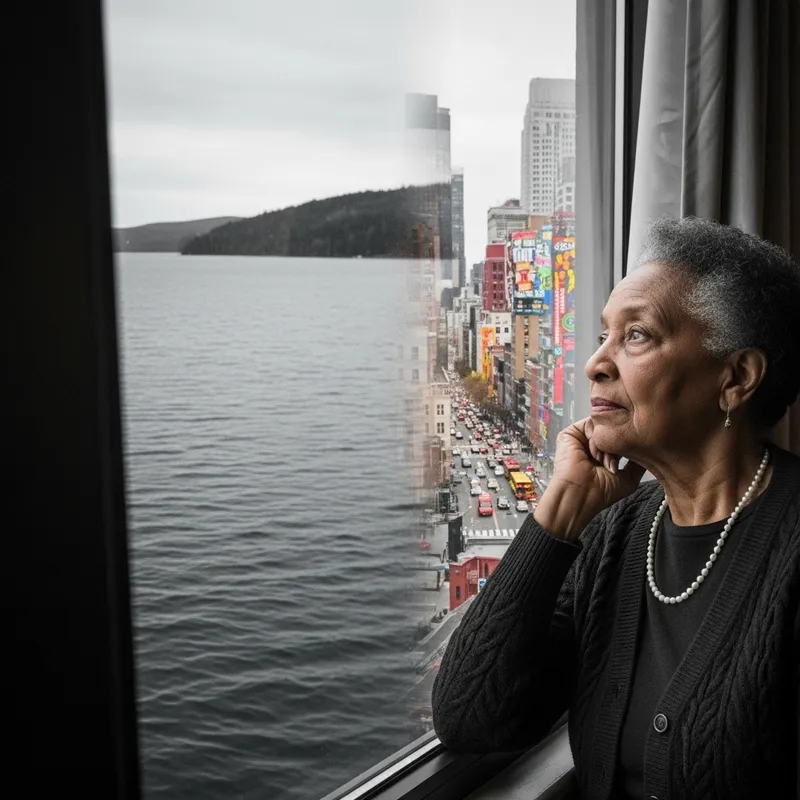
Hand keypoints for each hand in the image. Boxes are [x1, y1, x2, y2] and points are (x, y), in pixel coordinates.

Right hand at [534, 418, 644, 541]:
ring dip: (606, 444)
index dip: (630, 443)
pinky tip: (594, 455)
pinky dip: (596, 437)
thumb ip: (640, 463)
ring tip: (602, 463)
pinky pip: (589, 424)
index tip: (633, 455)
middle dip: (618, 444)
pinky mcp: (570, 434)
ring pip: (603, 427)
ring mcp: (582, 438)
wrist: (579, 496)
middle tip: (613, 465)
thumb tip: (652, 449)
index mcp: (605, 455)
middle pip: (613, 430)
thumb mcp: (629, 479)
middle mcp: (593, 445)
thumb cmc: (600, 493)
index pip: (621, 439)